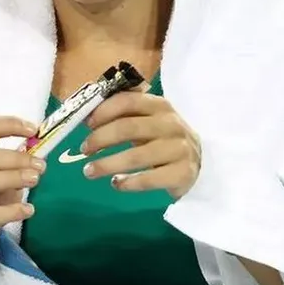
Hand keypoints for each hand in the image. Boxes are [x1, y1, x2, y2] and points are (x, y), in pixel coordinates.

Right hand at [0, 116, 42, 276]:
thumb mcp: (0, 180)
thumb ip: (17, 167)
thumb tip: (41, 154)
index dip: (10, 124)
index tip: (34, 129)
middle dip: (16, 158)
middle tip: (41, 166)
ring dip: (13, 178)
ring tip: (35, 180)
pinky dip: (11, 211)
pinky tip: (28, 211)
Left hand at [80, 90, 201, 197]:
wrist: (199, 162)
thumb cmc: (164, 138)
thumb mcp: (150, 120)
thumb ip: (124, 115)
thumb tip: (87, 116)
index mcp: (160, 106)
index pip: (128, 101)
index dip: (103, 111)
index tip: (86, 124)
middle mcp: (171, 124)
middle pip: (128, 128)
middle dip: (100, 139)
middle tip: (84, 150)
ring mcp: (179, 149)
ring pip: (136, 157)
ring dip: (107, 164)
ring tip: (89, 171)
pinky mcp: (182, 173)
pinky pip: (148, 180)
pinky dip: (127, 183)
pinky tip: (116, 183)